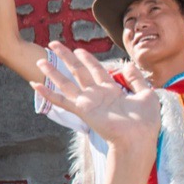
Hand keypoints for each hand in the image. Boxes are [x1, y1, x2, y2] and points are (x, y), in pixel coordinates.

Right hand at [35, 43, 164, 154]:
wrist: (139, 138)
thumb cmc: (145, 121)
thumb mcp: (147, 94)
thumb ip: (137, 79)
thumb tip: (128, 65)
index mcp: (112, 91)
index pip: (96, 70)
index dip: (87, 58)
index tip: (78, 49)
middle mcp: (97, 95)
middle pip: (78, 71)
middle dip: (66, 57)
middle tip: (54, 44)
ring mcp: (88, 102)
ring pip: (66, 83)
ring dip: (53, 71)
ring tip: (40, 60)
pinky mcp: (82, 110)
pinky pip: (62, 100)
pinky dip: (49, 93)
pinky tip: (37, 85)